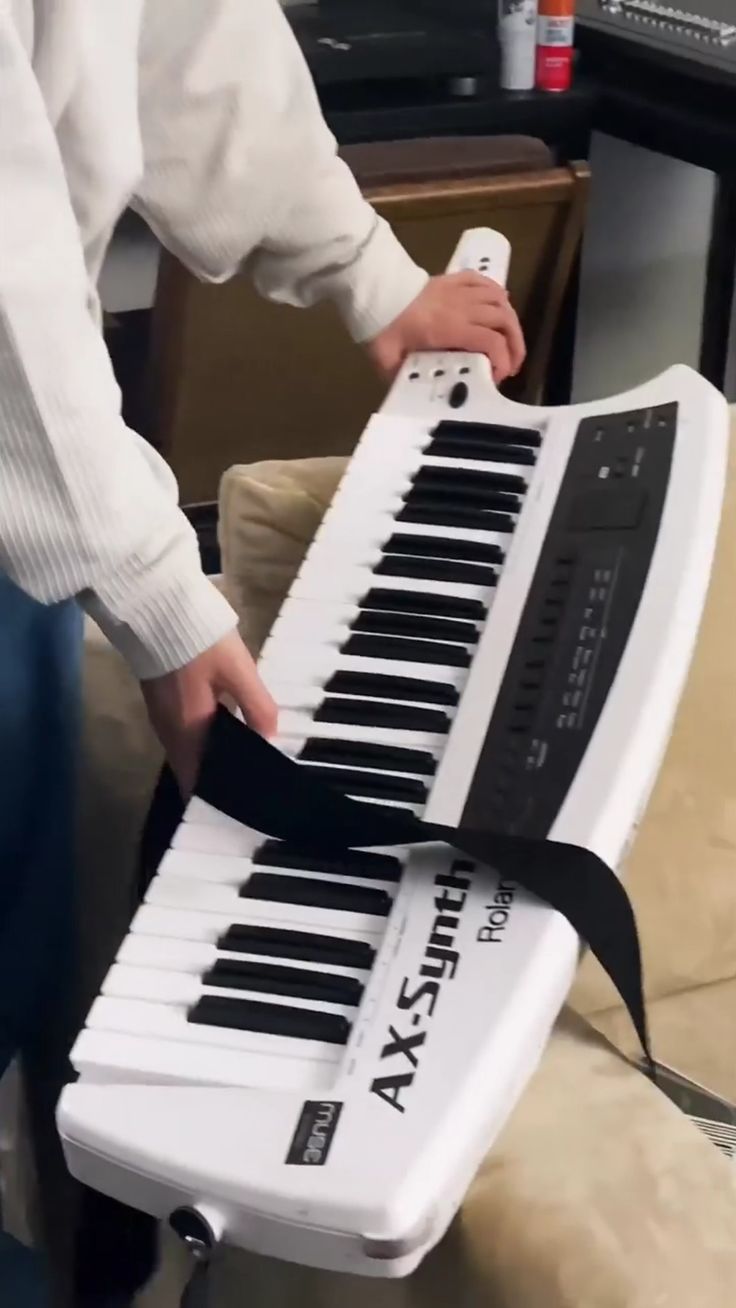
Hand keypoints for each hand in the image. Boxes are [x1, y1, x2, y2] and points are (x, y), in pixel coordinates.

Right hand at [141, 631, 277, 795]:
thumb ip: (257, 706)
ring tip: (247, 758)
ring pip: (189, 749)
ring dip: (212, 757)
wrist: (154, 603)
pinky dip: (204, 738)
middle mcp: (169, 730)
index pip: (196, 782)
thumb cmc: (197, 638)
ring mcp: (161, 714)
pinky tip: (228, 729)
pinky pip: (184, 732)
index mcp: (187, 730)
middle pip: (193, 768)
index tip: (240, 807)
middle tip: (254, 783)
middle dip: (218, 778)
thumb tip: (270, 737)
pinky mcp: (160, 699)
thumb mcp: (238, 670)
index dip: (216, 798)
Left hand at [366, 272, 525, 384]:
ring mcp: (459, 291)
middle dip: (515, 345)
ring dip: (510, 321)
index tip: (498, 377)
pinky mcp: (453, 279)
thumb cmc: (383, 329)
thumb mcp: (390, 362)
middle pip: (504, 321)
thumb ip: (405, 381)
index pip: (491, 342)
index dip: (503, 360)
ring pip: (499, 300)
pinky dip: (497, 292)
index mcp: (450, 329)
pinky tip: (501, 303)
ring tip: (509, 339)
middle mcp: (462, 308)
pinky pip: (483, 280)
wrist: (374, 293)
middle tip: (513, 364)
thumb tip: (414, 400)